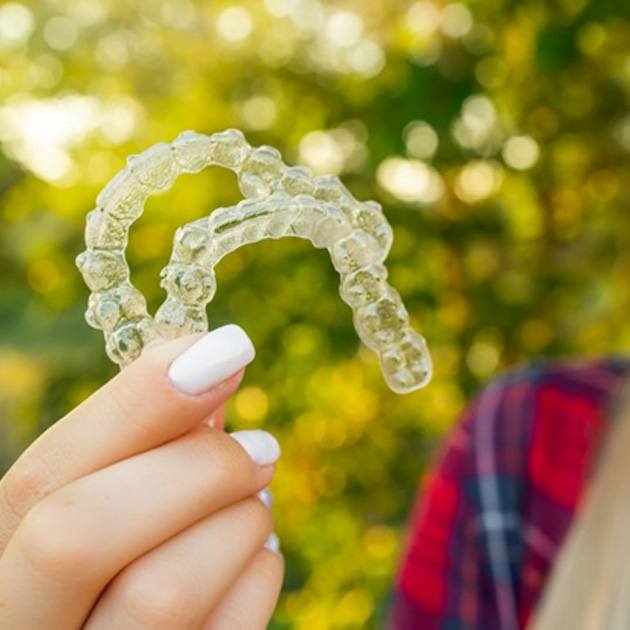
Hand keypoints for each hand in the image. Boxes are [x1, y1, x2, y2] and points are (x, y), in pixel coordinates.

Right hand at [0, 325, 283, 628]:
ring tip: (257, 499)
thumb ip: (142, 446)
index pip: (43, 477)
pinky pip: (231, 629)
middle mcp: (29, 625)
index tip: (223, 350)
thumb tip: (207, 365)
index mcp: (4, 563)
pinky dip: (260, 571)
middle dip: (195, 468)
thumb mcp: (109, 502)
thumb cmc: (125, 559)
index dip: (135, 403)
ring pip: (164, 591)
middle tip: (261, 446)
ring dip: (240, 520)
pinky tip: (254, 552)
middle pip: (82, 533)